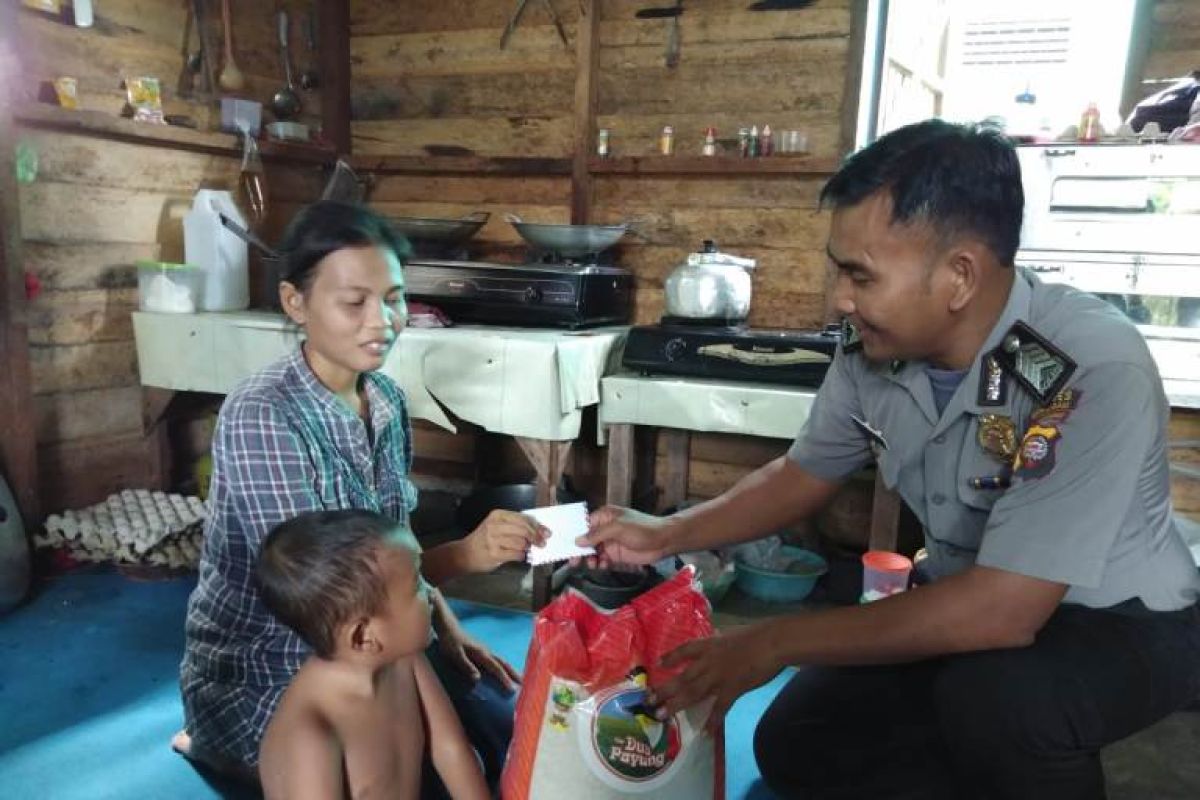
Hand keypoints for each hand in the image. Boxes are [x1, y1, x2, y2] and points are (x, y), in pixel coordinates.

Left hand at [437, 626, 521, 692]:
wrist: (448, 627)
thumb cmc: (450, 642)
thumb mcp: (455, 655)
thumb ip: (466, 666)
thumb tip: (477, 679)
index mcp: (481, 654)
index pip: (496, 668)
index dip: (505, 679)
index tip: (513, 689)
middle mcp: (487, 651)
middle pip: (504, 663)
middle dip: (514, 674)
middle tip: (524, 684)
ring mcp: (485, 650)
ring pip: (502, 660)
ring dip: (511, 669)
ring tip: (519, 678)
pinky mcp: (482, 650)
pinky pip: (497, 659)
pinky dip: (504, 666)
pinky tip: (504, 670)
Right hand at [463, 509, 547, 572]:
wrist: (464, 554)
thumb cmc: (483, 540)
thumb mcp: (496, 526)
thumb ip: (514, 525)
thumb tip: (538, 530)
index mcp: (498, 515)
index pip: (523, 518)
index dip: (537, 526)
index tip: (546, 532)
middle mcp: (495, 525)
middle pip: (524, 530)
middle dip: (536, 537)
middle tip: (542, 543)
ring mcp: (494, 539)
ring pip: (521, 542)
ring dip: (526, 548)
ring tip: (525, 550)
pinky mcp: (494, 553)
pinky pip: (516, 554)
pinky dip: (521, 556)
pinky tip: (519, 556)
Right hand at [576, 505, 671, 566]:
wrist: (663, 541)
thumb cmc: (642, 529)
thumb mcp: (617, 528)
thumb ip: (597, 534)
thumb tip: (578, 541)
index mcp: (604, 516)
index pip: (584, 525)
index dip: (575, 535)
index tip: (566, 546)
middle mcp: (605, 528)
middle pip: (587, 540)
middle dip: (580, 551)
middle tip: (574, 562)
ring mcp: (611, 542)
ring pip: (593, 551)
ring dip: (590, 559)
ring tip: (592, 564)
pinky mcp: (617, 554)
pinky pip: (603, 559)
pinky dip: (600, 563)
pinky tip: (603, 565)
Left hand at [649, 623, 781, 735]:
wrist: (771, 642)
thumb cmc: (755, 634)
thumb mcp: (731, 633)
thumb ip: (721, 639)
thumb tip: (716, 636)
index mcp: (709, 645)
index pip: (685, 650)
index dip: (671, 657)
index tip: (658, 664)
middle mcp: (708, 662)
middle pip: (683, 677)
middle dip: (665, 689)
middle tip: (649, 700)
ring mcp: (719, 677)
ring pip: (693, 692)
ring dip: (677, 704)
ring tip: (662, 715)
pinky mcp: (733, 689)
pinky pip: (720, 708)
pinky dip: (713, 721)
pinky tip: (705, 732)